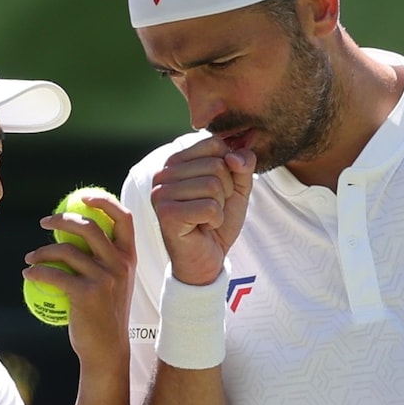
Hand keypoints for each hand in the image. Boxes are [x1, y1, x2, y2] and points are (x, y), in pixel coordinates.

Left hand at [23, 194, 135, 364]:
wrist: (107, 350)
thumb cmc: (105, 314)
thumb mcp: (114, 282)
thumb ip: (104, 258)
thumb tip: (77, 231)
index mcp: (129, 256)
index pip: (123, 217)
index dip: (104, 201)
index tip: (83, 197)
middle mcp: (120, 263)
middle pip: (88, 227)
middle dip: (62, 219)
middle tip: (44, 222)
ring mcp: (105, 278)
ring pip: (66, 250)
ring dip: (42, 251)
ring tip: (30, 257)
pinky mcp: (87, 294)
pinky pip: (55, 274)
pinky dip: (37, 272)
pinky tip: (28, 274)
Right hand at [151, 136, 255, 285]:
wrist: (205, 259)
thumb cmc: (217, 221)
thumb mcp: (237, 188)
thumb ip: (242, 166)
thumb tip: (235, 156)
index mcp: (176, 161)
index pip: (215, 144)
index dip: (229, 169)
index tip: (217, 190)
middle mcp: (163, 173)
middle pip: (216, 165)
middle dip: (226, 191)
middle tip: (212, 208)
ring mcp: (161, 193)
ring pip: (213, 185)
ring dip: (220, 207)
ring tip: (206, 218)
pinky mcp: (166, 214)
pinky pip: (209, 207)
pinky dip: (215, 220)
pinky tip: (203, 227)